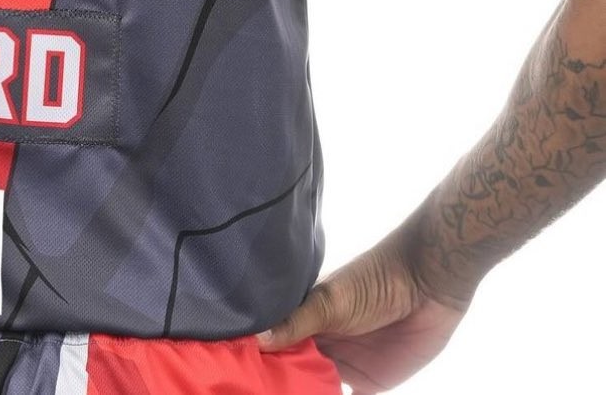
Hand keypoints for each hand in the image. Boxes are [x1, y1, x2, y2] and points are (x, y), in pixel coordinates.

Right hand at [257, 226, 472, 392]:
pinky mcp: (372, 386)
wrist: (427, 285)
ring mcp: (345, 368)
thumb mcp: (330, 300)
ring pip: (317, 391)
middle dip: (280, 386)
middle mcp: (320, 347)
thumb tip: (256, 340)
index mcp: (305, 321)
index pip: (275, 347)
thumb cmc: (373, 280)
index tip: (237, 378)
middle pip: (294, 374)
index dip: (260, 363)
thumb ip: (296, 322)